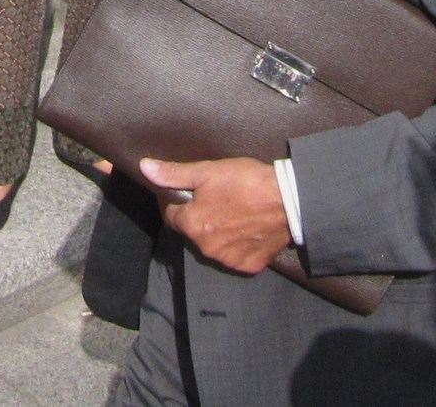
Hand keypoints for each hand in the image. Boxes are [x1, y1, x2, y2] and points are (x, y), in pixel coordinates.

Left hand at [141, 156, 290, 274]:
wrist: (291, 201)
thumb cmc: (246, 182)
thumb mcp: (207, 171)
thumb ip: (173, 173)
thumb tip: (144, 168)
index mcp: (191, 224)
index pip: (170, 215)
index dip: (175, 201)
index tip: (187, 192)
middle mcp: (205, 248)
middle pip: (192, 231)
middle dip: (198, 217)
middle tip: (214, 199)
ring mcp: (228, 259)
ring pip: (212, 245)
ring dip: (216, 232)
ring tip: (232, 213)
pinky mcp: (248, 266)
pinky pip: (234, 256)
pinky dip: (237, 245)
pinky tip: (246, 229)